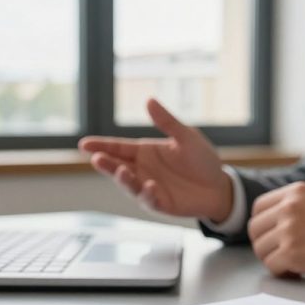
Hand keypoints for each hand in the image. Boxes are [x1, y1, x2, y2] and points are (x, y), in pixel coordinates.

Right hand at [78, 99, 233, 221]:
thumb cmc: (201, 160)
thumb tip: (149, 100)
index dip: (101, 146)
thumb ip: (167, 122)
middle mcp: (142, 170)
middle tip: (96, 158)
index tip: (84, 144)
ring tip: (121, 171)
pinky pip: (150, 200)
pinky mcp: (160, 203)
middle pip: (117, 166)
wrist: (219, 185)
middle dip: (106, 163)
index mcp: (144, 152)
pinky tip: (150, 186)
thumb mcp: (186, 137)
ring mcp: (148, 187)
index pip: (118, 147)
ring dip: (124, 179)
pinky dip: (148, 194)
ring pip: (129, 184)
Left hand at [247, 182, 304, 282]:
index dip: (264, 226)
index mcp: (296, 192)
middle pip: (254, 229)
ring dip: (274, 260)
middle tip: (281, 255)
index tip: (274, 237)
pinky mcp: (292, 252)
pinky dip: (283, 273)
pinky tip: (299, 272)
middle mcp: (289, 206)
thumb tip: (275, 225)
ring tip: (294, 264)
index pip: (259, 207)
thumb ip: (297, 208)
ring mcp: (289, 229)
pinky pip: (272, 267)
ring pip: (260, 250)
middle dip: (265, 245)